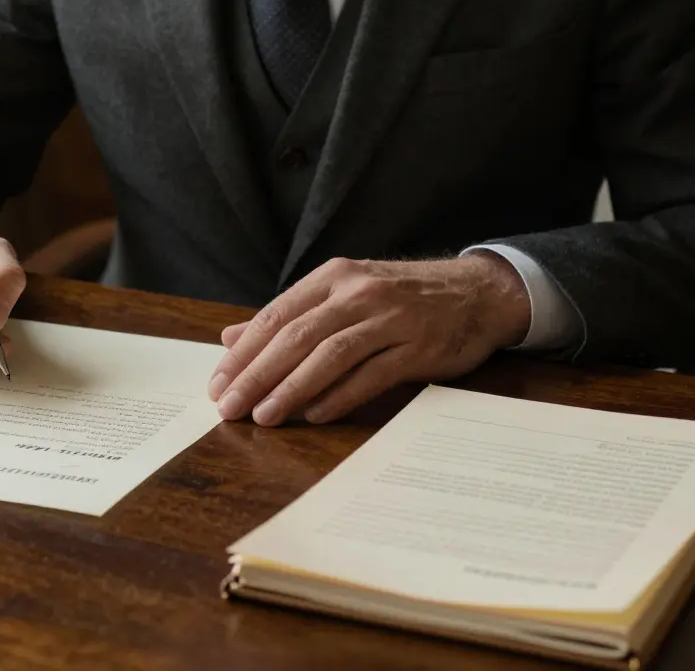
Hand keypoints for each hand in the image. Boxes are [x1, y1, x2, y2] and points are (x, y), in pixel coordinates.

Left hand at [209, 254, 530, 425]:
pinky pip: (372, 375)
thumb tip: (230, 338)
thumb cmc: (400, 298)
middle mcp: (359, 293)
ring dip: (292, 389)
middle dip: (257, 375)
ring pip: (330, 355)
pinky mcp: (420, 347)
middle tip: (229, 407)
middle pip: (296, 337)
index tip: (217, 385)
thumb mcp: (343, 295)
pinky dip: (340, 396)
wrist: (478, 292)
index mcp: (334, 278)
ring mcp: (391, 319)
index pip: (276, 316)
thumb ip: (289, 317)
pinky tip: (315, 415)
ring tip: (264, 417)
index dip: (243, 353)